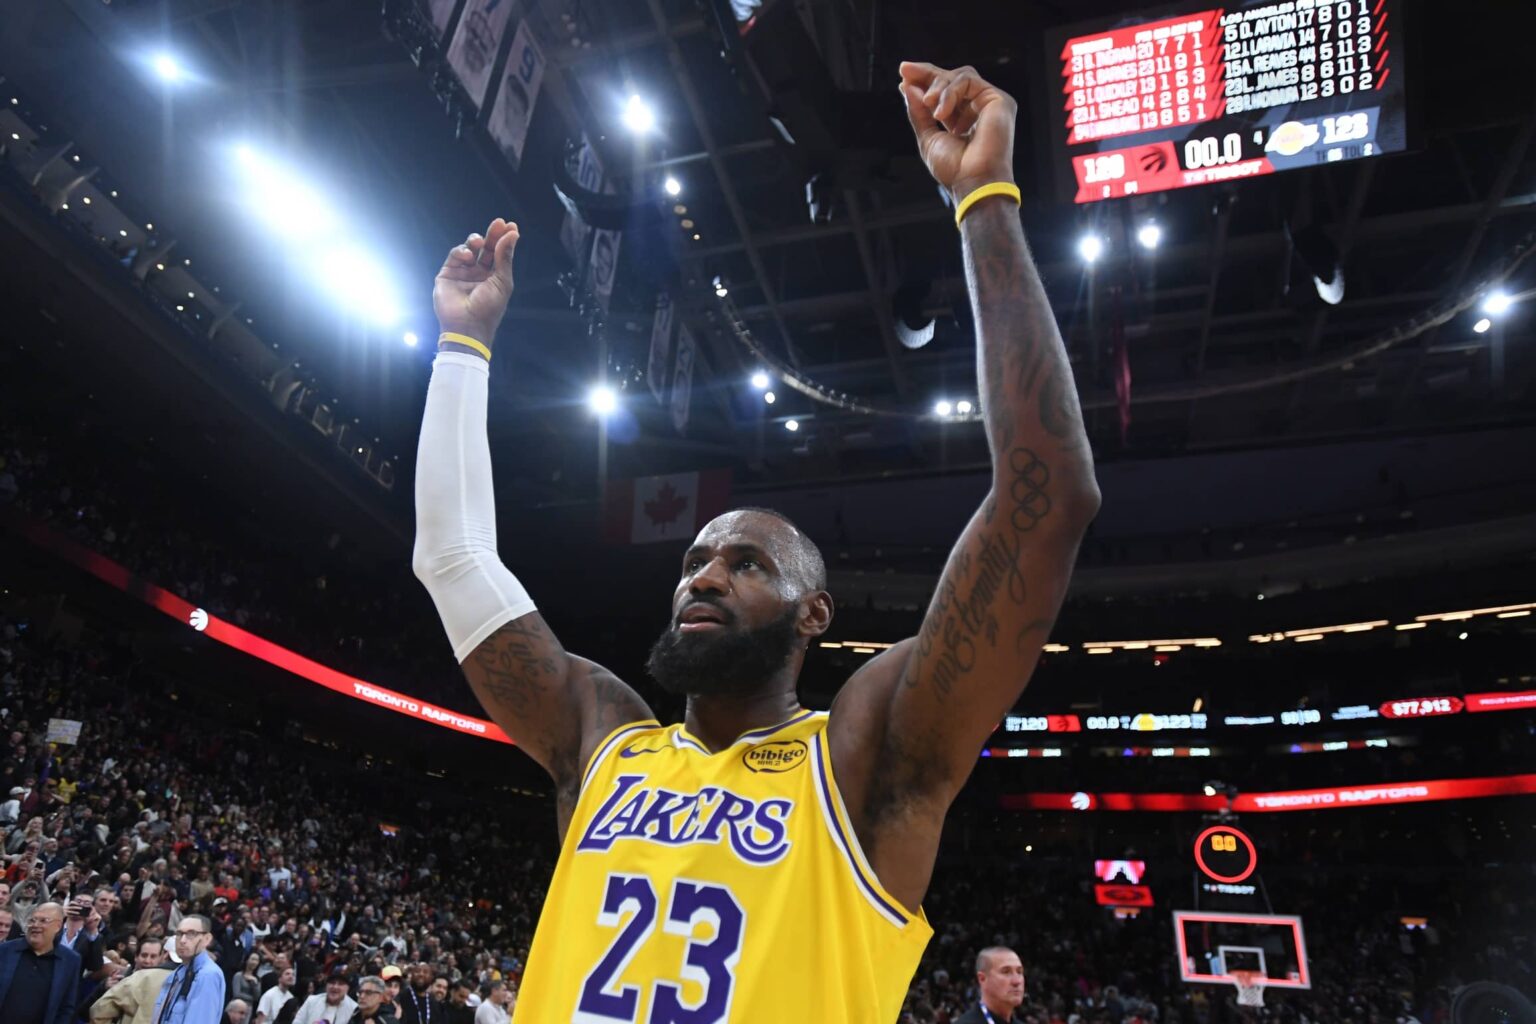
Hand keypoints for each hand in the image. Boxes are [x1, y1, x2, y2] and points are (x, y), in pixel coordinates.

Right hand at [433, 218, 519, 348]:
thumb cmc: (489, 308)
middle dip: (492, 235)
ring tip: (479, 241)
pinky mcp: (448, 274)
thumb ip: (504, 257)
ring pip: (469, 248)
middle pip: (486, 248)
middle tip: (499, 223)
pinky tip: (467, 255)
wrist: (467, 326)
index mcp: (494, 276)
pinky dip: (460, 251)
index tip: (511, 226)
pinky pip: (454, 256)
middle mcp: (479, 273)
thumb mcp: (502, 281)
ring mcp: (463, 272)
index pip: (500, 253)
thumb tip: (512, 234)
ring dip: (475, 241)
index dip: (504, 239)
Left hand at [898, 61, 1017, 201]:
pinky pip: (969, 81)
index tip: (904, 73)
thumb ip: (918, 112)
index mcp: (963, 119)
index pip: (945, 91)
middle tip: (906, 75)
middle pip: (953, 78)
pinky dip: (950, 93)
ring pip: (960, 76)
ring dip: (938, 86)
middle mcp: (978, 109)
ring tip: (928, 104)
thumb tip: (907, 85)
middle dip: (927, 75)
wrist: (973, 182)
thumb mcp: (928, 137)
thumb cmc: (954, 169)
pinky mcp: (999, 100)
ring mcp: (990, 103)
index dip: (925, 79)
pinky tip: (941, 113)